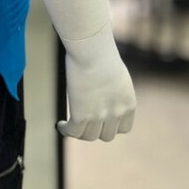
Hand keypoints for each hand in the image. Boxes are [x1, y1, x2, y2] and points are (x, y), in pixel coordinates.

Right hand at [56, 21, 136, 141]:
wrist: (91, 51)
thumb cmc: (101, 55)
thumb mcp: (116, 77)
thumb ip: (113, 91)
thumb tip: (101, 95)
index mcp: (128, 104)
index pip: (124, 129)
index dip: (112, 126)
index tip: (102, 121)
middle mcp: (116, 113)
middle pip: (106, 136)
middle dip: (96, 130)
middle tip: (84, 122)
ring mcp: (99, 116)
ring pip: (89, 137)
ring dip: (80, 132)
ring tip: (70, 125)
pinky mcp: (82, 115)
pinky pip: (73, 132)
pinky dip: (66, 130)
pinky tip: (60, 125)